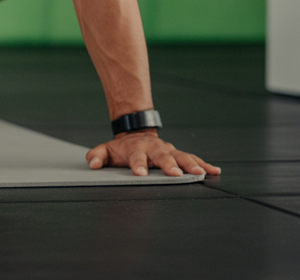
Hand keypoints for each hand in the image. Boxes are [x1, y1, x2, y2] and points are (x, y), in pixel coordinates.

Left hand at [86, 129, 220, 176]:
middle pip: (162, 157)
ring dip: (191, 165)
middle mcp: (154, 149)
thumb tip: (92, 163)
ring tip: (200, 173)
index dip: (137, 165)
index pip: (136, 157)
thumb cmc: (122, 148)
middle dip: (169, 165)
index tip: (140, 173)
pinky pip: (193, 158)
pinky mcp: (178, 154)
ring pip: (181, 156)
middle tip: (176, 173)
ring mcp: (168, 150)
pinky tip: (215, 171)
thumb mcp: (106, 150)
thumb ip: (98, 156)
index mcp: (136, 148)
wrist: (136, 134)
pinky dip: (204, 164)